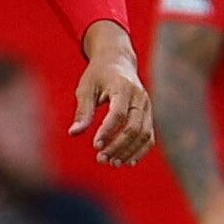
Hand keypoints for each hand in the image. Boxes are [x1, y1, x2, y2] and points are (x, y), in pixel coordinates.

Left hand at [69, 25, 152, 165]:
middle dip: (118, 146)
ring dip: (129, 152)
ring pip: (144, 134)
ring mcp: (147, 106)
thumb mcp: (86, 88)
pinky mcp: (148, 114)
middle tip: (101, 159)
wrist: (118, 61)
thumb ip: (83, 111)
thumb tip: (73, 133)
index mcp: (123, 87)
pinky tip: (127, 161)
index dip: (108, 132)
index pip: (119, 114)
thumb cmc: (98, 75)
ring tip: (112, 163)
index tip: (95, 146)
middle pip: (134, 128)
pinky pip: (149, 136)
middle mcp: (139, 97)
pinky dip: (140, 150)